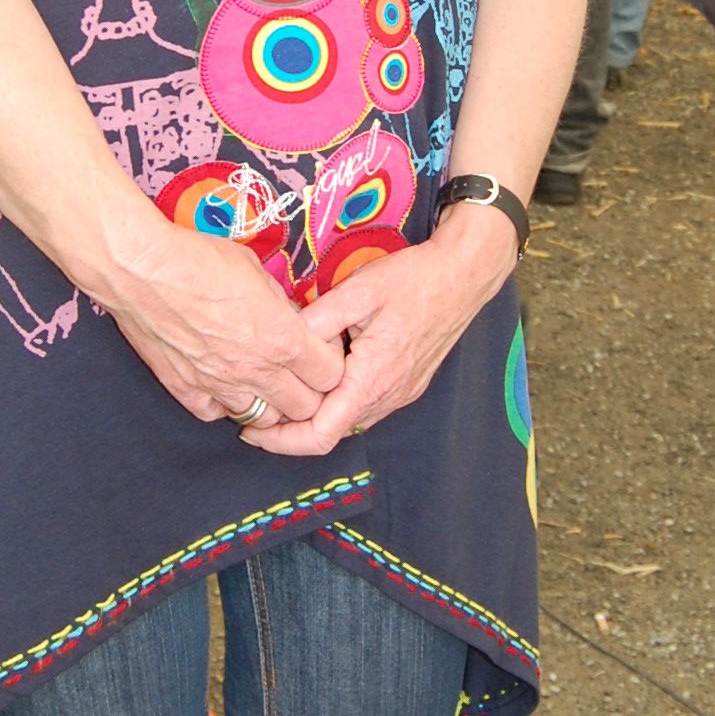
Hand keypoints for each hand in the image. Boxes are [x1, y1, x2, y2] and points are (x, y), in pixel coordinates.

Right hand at [107, 227, 346, 429]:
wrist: (141, 269)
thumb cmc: (199, 259)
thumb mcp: (256, 269)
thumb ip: (279, 302)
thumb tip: (289, 317)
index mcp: (282, 339)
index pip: (331, 376)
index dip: (331, 365)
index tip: (322, 351)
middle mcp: (256, 371)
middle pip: (305, 408)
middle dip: (308, 392)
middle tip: (297, 371)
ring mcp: (220, 386)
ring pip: (263, 420)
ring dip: (268, 403)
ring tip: (260, 379)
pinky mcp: (186, 390)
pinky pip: (216, 415)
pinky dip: (224, 404)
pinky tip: (221, 381)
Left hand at [243, 216, 515, 458]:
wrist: (464, 275)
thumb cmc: (414, 279)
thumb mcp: (358, 292)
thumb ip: (316, 322)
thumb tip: (280, 342)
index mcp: (372, 379)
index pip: (320, 434)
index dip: (281, 441)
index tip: (250, 430)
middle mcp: (388, 396)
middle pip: (331, 434)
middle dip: (290, 432)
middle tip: (254, 413)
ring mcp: (400, 394)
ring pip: (348, 422)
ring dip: (314, 419)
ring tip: (280, 398)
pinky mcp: (407, 385)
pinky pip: (364, 407)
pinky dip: (336, 405)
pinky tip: (318, 383)